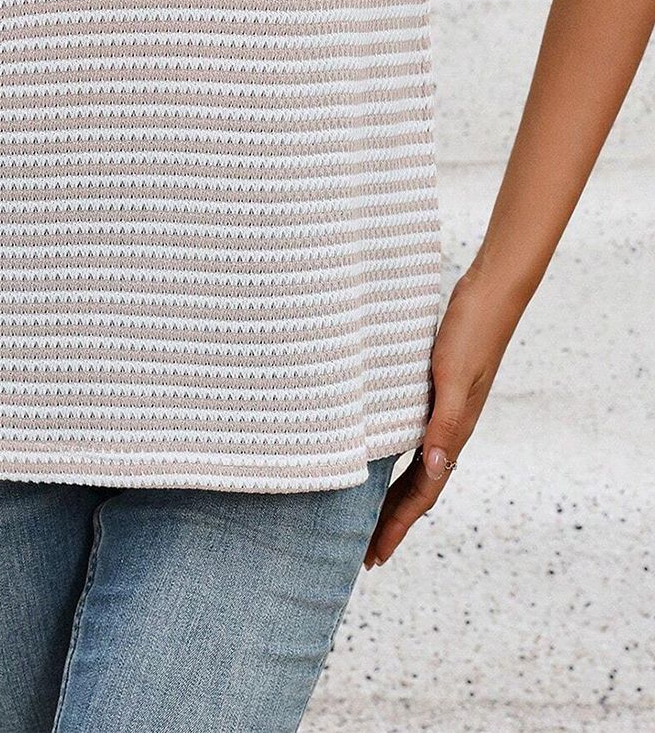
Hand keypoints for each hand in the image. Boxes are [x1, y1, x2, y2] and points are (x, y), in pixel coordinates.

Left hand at [362, 260, 527, 568]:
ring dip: (391, 494)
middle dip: (391, 521)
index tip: (374, 557)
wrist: (489, 296)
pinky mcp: (434, 393)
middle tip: (365, 554)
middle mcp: (448, 429)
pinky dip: (392, 456)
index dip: (396, 526)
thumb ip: (444, 422)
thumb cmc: (470, 333)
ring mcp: (442, 413)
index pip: (421, 493)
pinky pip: (410, 437)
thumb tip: (436, 468)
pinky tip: (375, 453)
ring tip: (367, 517)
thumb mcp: (452, 377)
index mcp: (453, 432)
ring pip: (413, 466)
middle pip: (416, 488)